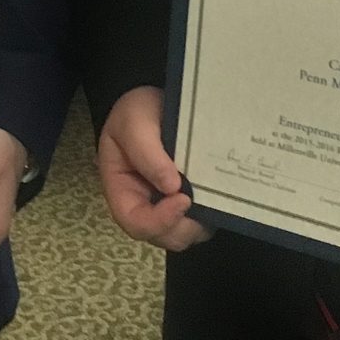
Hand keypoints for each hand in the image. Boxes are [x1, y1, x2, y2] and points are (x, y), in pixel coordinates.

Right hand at [96, 86, 209, 250]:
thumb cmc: (136, 112)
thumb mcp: (135, 123)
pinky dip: (211, 214)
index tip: (183, 199)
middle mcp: (142, 204)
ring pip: (183, 233)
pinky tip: (218, 193)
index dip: (159, 221)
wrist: (154, 102)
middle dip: (184, 227)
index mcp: (121, 189)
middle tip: (204, 203)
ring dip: (200, 224)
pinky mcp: (185, 200)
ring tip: (213, 198)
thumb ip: (147, 152)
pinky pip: (199, 220)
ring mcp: (165, 205)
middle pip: (162, 236)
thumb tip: (172, 187)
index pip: (134, 221)